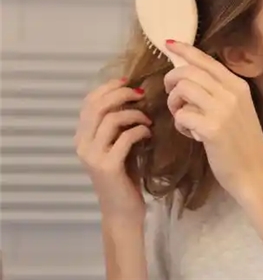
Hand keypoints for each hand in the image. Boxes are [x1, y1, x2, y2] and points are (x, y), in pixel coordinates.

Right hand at [74, 78, 150, 222]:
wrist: (122, 211)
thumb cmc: (124, 177)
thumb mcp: (118, 146)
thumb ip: (118, 126)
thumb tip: (135, 96)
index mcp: (82, 137)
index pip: (88, 102)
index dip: (108, 87)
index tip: (128, 81)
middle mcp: (82, 144)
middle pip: (98, 106)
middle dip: (122, 94)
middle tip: (142, 95)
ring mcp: (93, 156)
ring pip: (111, 119)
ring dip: (134, 114)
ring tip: (148, 121)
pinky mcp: (107, 166)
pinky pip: (125, 138)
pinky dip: (140, 131)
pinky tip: (148, 135)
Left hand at [163, 40, 262, 199]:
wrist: (255, 174)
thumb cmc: (243, 144)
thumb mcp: (237, 110)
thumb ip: (219, 92)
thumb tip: (190, 77)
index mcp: (238, 86)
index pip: (206, 60)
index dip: (185, 50)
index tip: (168, 44)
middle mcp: (232, 93)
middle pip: (188, 72)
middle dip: (171, 81)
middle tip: (171, 96)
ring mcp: (223, 110)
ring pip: (182, 89)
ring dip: (174, 102)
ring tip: (181, 116)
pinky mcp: (212, 128)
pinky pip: (182, 115)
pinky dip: (180, 124)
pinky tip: (190, 134)